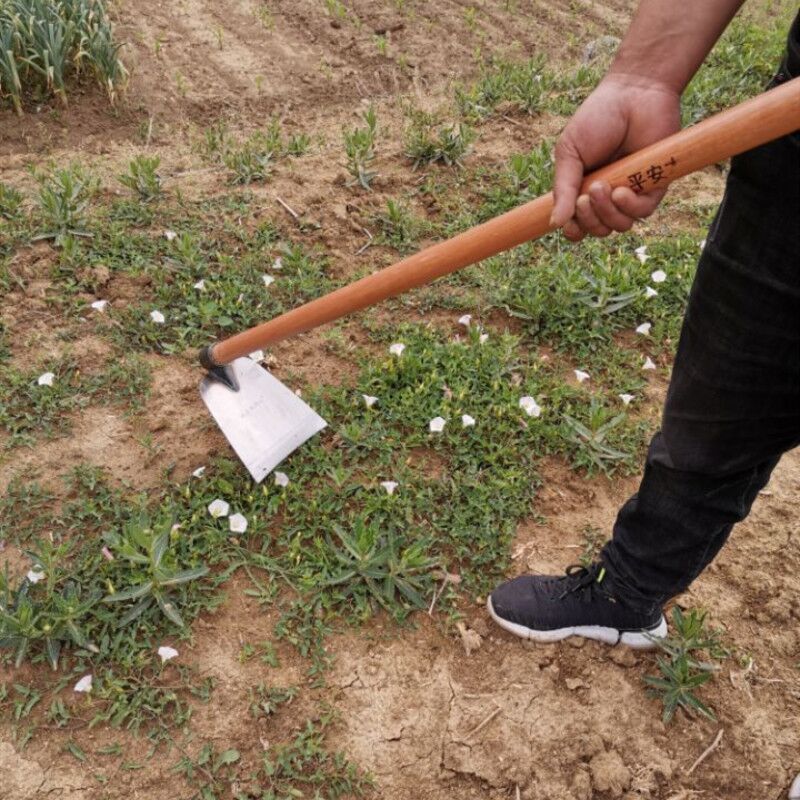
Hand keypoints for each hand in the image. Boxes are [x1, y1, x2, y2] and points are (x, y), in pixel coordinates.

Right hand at [550, 75, 681, 240]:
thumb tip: (554, 224)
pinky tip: (622, 191)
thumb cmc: (598, 118)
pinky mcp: (655, 185)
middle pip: (598, 230)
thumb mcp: (569, 153)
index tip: (570, 224)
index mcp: (583, 189)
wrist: (635, 93)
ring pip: (619, 225)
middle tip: (586, 196)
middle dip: (589, 219)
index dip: (574, 230)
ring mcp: (632, 191)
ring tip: (603, 187)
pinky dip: (630, 207)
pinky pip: (643, 212)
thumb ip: (563, 189)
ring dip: (607, 213)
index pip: (579, 225)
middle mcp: (608, 196)